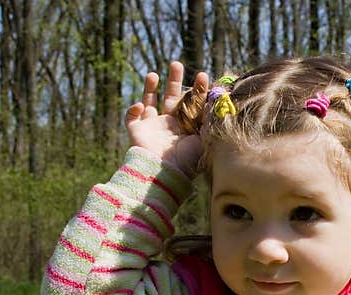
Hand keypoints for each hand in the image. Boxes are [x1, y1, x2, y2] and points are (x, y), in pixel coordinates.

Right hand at [124, 61, 208, 176]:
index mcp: (186, 127)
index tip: (203, 75)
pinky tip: (140, 105)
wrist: (166, 174)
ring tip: (154, 74)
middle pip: (170, 97)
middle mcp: (169, 126)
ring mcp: (152, 128)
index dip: (197, 89)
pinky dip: (133, 109)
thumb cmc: (187, 160)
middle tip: (177, 63)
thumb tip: (218, 100)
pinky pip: (132, 117)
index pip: (191, 103)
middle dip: (174, 80)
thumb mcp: (204, 138)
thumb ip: (209, 119)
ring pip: (149, 102)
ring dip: (149, 87)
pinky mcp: (136, 132)